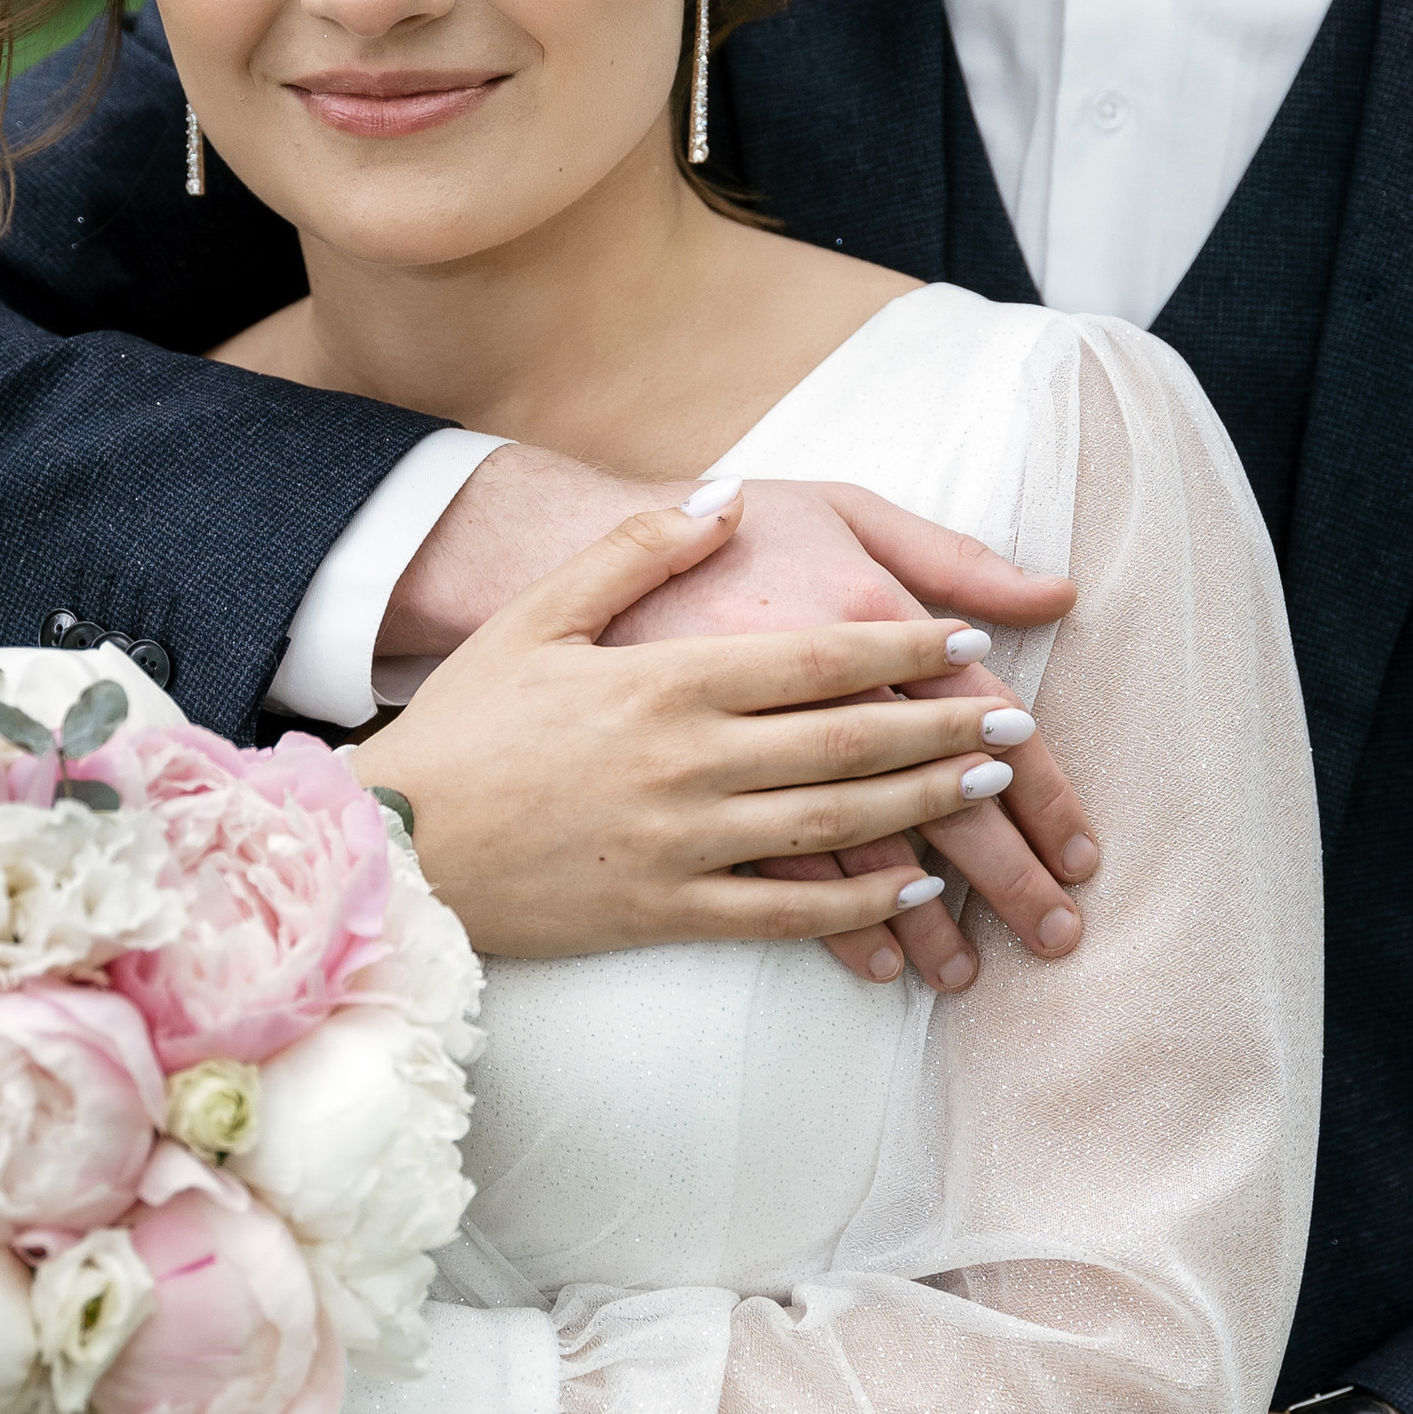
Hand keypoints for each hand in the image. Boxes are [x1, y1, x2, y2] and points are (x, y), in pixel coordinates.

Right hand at [356, 493, 1062, 960]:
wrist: (396, 841)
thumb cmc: (467, 722)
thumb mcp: (540, 617)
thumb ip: (635, 552)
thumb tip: (720, 501)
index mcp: (669, 678)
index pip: (818, 658)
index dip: (906, 649)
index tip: (970, 644)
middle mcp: (689, 759)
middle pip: (848, 740)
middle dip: (943, 730)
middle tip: (1016, 726)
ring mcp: (683, 842)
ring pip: (835, 824)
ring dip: (923, 808)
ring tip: (987, 793)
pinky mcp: (666, 911)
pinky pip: (787, 912)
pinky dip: (860, 904)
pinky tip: (913, 892)